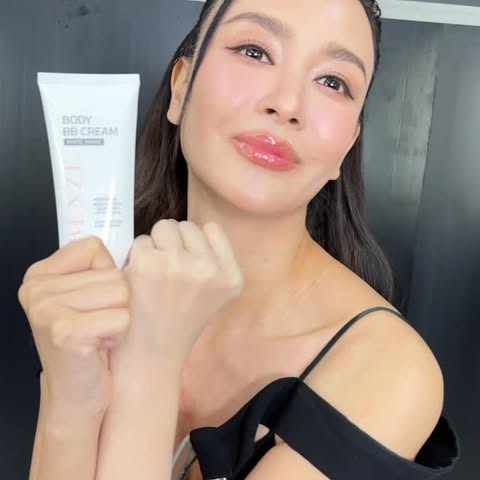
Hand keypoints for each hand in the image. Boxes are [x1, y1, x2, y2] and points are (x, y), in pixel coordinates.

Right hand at [17, 237, 130, 413]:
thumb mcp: (85, 297)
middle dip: (118, 301)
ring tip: (101, 334)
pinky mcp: (66, 332)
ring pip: (122, 293)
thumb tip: (132, 244)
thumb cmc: (90, 341)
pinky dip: (120, 333)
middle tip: (99, 324)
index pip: (94, 247)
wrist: (78, 394)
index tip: (95, 300)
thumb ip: (97, 269)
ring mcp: (47, 310)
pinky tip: (102, 346)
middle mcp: (37, 289)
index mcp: (40, 274)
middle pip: (113, 273)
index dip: (108, 274)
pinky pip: (122, 317)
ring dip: (120, 317)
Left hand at [111, 219, 243, 375]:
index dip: (195, 244)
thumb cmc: (180, 322)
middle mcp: (209, 269)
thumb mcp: (217, 293)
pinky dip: (137, 256)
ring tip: (154, 274)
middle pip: (186, 226)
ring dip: (156, 245)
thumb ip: (214, 260)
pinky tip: (139, 280)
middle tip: (168, 273)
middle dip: (174, 243)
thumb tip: (193, 230)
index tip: (188, 266)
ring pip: (164, 227)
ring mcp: (178, 265)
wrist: (152, 356)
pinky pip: (141, 240)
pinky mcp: (147, 265)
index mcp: (231, 277)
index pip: (212, 229)